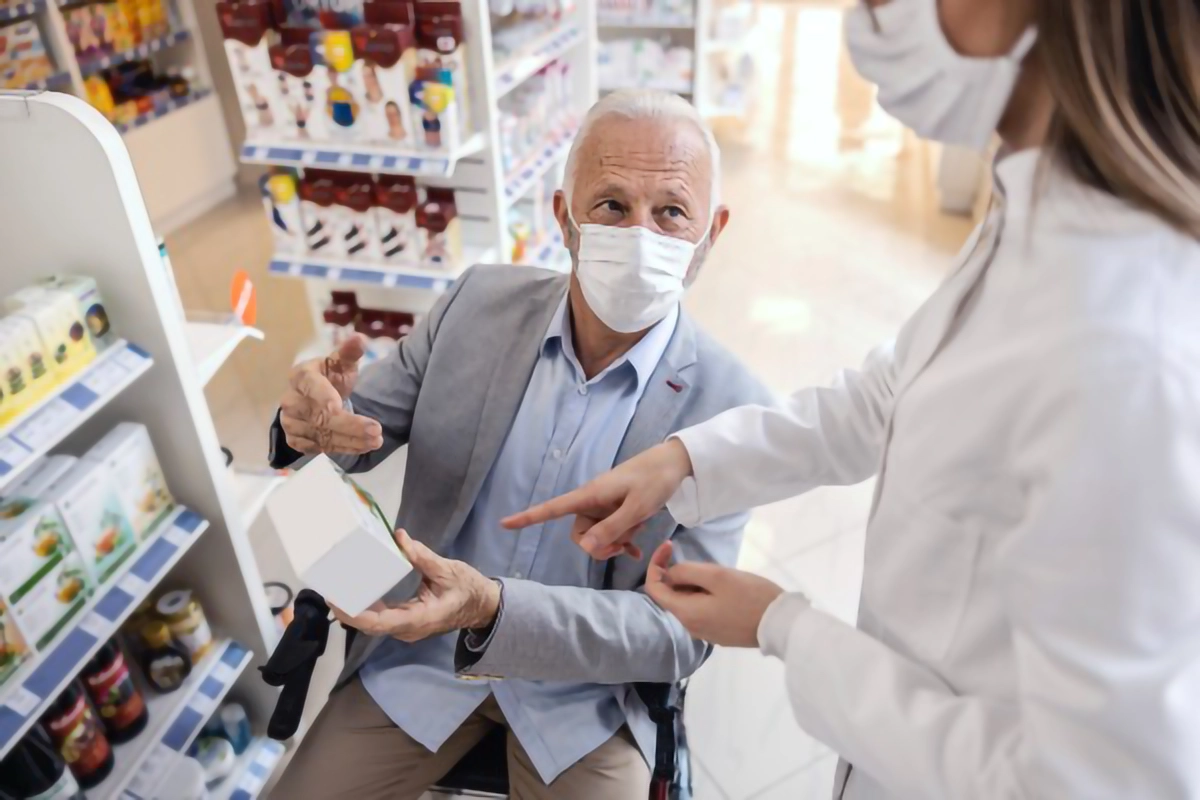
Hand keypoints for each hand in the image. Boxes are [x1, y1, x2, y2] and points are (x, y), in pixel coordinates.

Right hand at [279, 337, 383, 454]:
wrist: (314, 398)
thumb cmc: (330, 376)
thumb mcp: (341, 362)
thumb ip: (349, 352)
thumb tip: (359, 339)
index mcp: (301, 376)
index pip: (311, 387)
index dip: (324, 397)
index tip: (340, 406)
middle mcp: (291, 401)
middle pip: (320, 417)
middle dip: (350, 426)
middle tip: (377, 432)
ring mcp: (290, 422)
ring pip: (322, 436)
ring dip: (351, 440)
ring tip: (376, 441)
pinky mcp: (295, 440)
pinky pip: (319, 448)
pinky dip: (343, 449)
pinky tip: (362, 447)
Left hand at [331, 529, 500, 642]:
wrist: (483, 606)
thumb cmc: (469, 589)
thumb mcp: (448, 570)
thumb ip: (422, 556)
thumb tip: (400, 538)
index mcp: (419, 618)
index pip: (380, 623)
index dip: (355, 614)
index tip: (337, 601)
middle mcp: (408, 628)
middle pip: (371, 625)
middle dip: (347, 609)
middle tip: (328, 588)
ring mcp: (407, 627)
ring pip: (374, 623)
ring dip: (354, 609)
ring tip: (335, 588)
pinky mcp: (406, 621)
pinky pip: (381, 617)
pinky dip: (366, 607)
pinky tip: (355, 591)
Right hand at [501, 439, 692, 559]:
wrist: (675, 463)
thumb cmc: (655, 480)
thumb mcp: (636, 507)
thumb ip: (612, 528)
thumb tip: (585, 548)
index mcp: (590, 495)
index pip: (552, 508)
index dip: (528, 517)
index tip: (504, 524)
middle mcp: (593, 501)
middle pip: (579, 534)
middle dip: (597, 546)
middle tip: (622, 547)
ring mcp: (605, 506)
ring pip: (598, 535)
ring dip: (615, 542)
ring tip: (638, 533)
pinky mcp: (617, 509)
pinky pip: (611, 532)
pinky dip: (622, 542)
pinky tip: (636, 552)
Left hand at [644, 541, 784, 647]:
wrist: (780, 625)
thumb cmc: (750, 596)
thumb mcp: (717, 576)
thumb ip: (687, 571)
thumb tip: (671, 574)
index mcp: (685, 613)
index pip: (654, 589)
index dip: (656, 564)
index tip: (669, 545)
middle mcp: (690, 627)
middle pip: (671, 596)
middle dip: (678, 573)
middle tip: (700, 558)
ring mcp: (705, 632)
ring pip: (687, 602)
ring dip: (692, 584)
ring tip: (716, 572)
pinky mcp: (718, 632)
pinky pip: (701, 610)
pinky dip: (703, 595)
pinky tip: (723, 588)